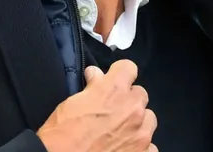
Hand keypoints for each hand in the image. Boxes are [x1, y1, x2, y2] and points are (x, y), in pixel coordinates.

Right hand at [37, 60, 157, 151]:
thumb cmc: (62, 134)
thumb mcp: (71, 103)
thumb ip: (91, 87)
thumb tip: (96, 75)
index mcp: (114, 89)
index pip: (128, 68)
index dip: (119, 74)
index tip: (112, 81)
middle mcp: (132, 108)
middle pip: (140, 94)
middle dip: (128, 99)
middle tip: (112, 111)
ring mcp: (141, 133)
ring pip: (149, 119)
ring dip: (137, 122)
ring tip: (120, 132)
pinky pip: (150, 145)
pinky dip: (140, 147)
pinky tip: (125, 148)